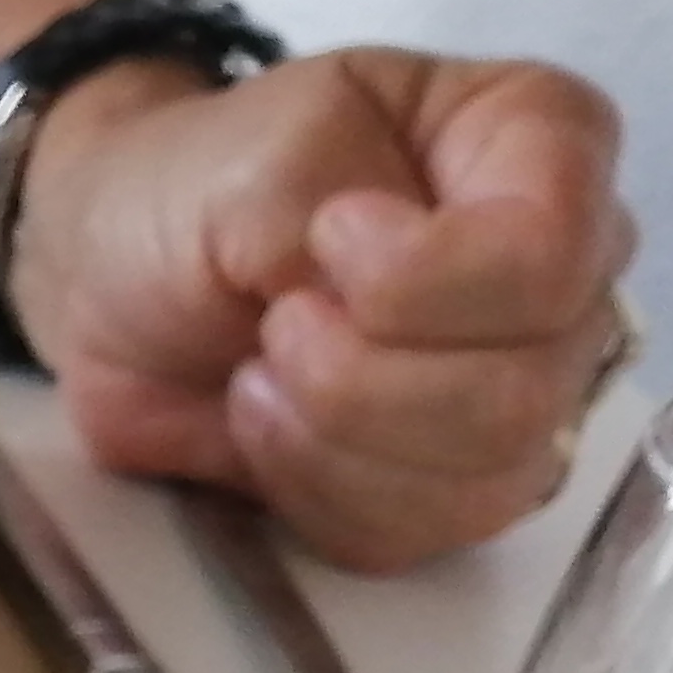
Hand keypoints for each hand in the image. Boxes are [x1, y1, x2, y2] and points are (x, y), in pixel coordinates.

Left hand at [11, 48, 634, 569]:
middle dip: (363, 375)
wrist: (112, 282)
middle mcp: (559, 270)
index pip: (551, 252)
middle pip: (526, 387)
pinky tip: (267, 428)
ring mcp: (516, 384)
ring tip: (263, 372)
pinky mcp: (447, 482)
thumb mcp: (263, 146)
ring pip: (483, 479)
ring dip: (336, 438)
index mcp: (541, 138)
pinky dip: (319, 493)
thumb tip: (385, 296)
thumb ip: (343, 202)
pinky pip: (418, 534)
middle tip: (278, 320)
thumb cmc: (193, 184)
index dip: (427, 276)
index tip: (329, 236)